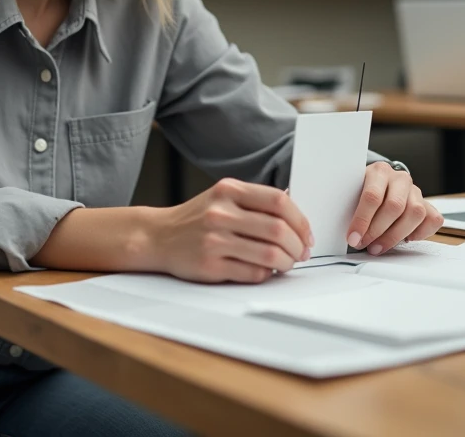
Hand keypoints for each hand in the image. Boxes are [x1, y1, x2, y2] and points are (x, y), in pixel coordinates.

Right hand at [151, 178, 314, 283]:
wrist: (157, 236)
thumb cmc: (197, 218)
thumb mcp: (223, 197)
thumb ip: (255, 201)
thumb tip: (296, 215)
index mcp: (228, 190)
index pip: (279, 201)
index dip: (300, 220)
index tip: (306, 234)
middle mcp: (220, 212)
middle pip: (278, 229)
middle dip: (298, 246)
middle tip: (301, 253)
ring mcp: (214, 239)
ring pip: (269, 255)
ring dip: (286, 263)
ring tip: (285, 263)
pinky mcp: (210, 265)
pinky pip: (253, 273)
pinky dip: (266, 274)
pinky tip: (264, 270)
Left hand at [347, 161, 442, 254]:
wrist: (377, 184)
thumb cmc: (360, 192)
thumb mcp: (350, 193)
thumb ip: (348, 206)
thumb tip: (342, 231)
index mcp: (379, 171)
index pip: (372, 196)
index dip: (362, 220)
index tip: (353, 238)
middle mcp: (400, 179)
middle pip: (395, 206)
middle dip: (378, 231)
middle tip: (364, 245)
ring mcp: (416, 191)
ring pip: (415, 213)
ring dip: (396, 236)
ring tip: (378, 247)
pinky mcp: (427, 204)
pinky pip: (433, 219)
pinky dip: (421, 233)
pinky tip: (405, 239)